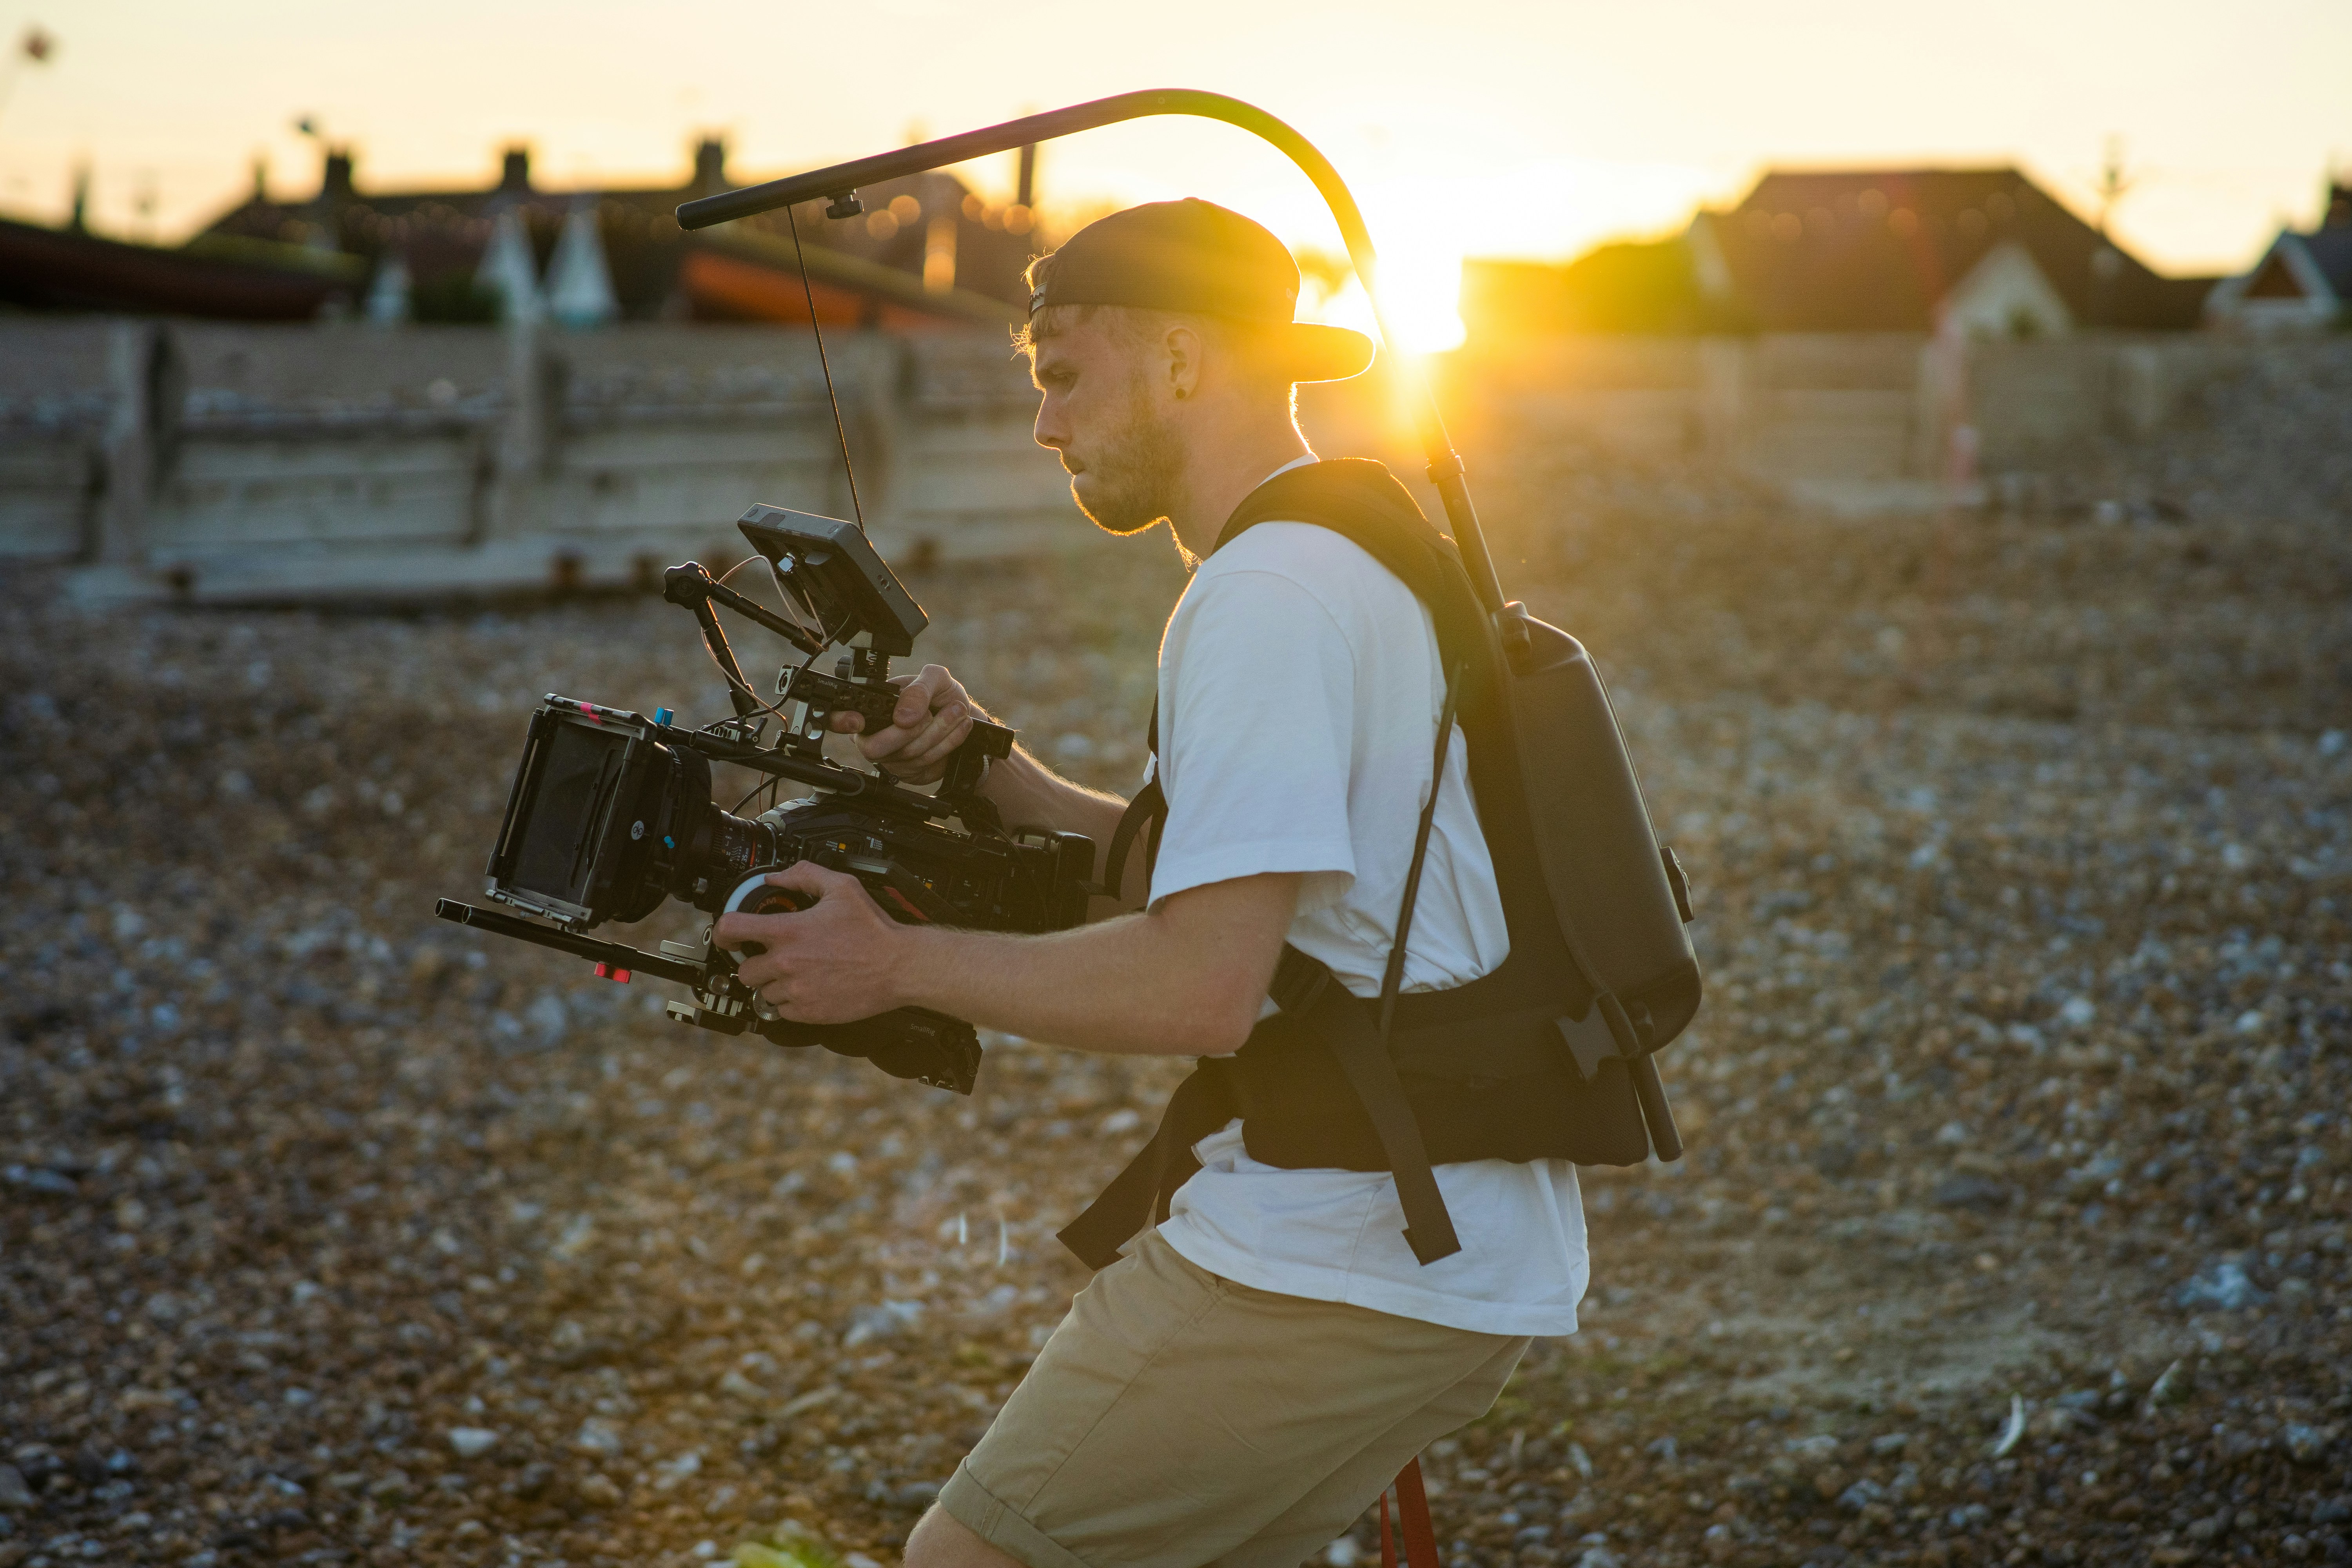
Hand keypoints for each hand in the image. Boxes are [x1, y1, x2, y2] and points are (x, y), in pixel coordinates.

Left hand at [711, 864, 912, 1023]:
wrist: (899, 966)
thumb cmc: (874, 929)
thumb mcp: (841, 887)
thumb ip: (804, 876)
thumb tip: (777, 878)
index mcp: (788, 931)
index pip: (731, 930)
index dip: (721, 932)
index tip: (726, 937)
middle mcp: (786, 963)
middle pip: (744, 970)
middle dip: (755, 963)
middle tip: (775, 959)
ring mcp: (795, 990)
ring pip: (762, 992)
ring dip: (774, 984)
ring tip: (798, 974)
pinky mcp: (807, 1012)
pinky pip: (781, 1011)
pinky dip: (790, 1002)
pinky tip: (809, 988)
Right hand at [830, 663, 977, 785]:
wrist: (964, 716)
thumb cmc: (941, 695)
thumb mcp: (935, 678)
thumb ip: (918, 689)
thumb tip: (902, 715)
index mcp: (872, 708)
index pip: (839, 719)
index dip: (841, 722)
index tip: (856, 721)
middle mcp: (875, 736)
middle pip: (876, 747)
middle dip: (911, 731)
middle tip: (933, 712)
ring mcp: (892, 758)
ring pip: (907, 756)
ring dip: (939, 732)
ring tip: (956, 711)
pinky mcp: (912, 773)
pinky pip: (926, 765)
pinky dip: (948, 743)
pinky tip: (959, 727)